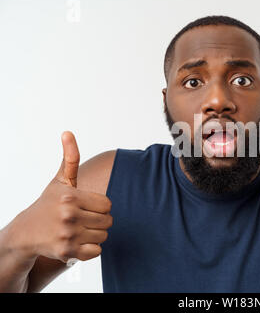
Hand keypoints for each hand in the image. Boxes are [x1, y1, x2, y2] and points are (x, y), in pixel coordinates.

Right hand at [11, 131, 112, 263]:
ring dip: (95, 235)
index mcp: (71, 196)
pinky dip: (90, 249)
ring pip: (103, 236)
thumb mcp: (60, 181)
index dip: (100, 207)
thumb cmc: (48, 204)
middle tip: (83, 220)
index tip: (86, 207)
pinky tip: (77, 242)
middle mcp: (69, 215)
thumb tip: (68, 132)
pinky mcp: (67, 252)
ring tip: (79, 231)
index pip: (108, 205)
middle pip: (108, 221)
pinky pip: (96, 251)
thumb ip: (70, 159)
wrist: (26, 233)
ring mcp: (68, 234)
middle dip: (99, 221)